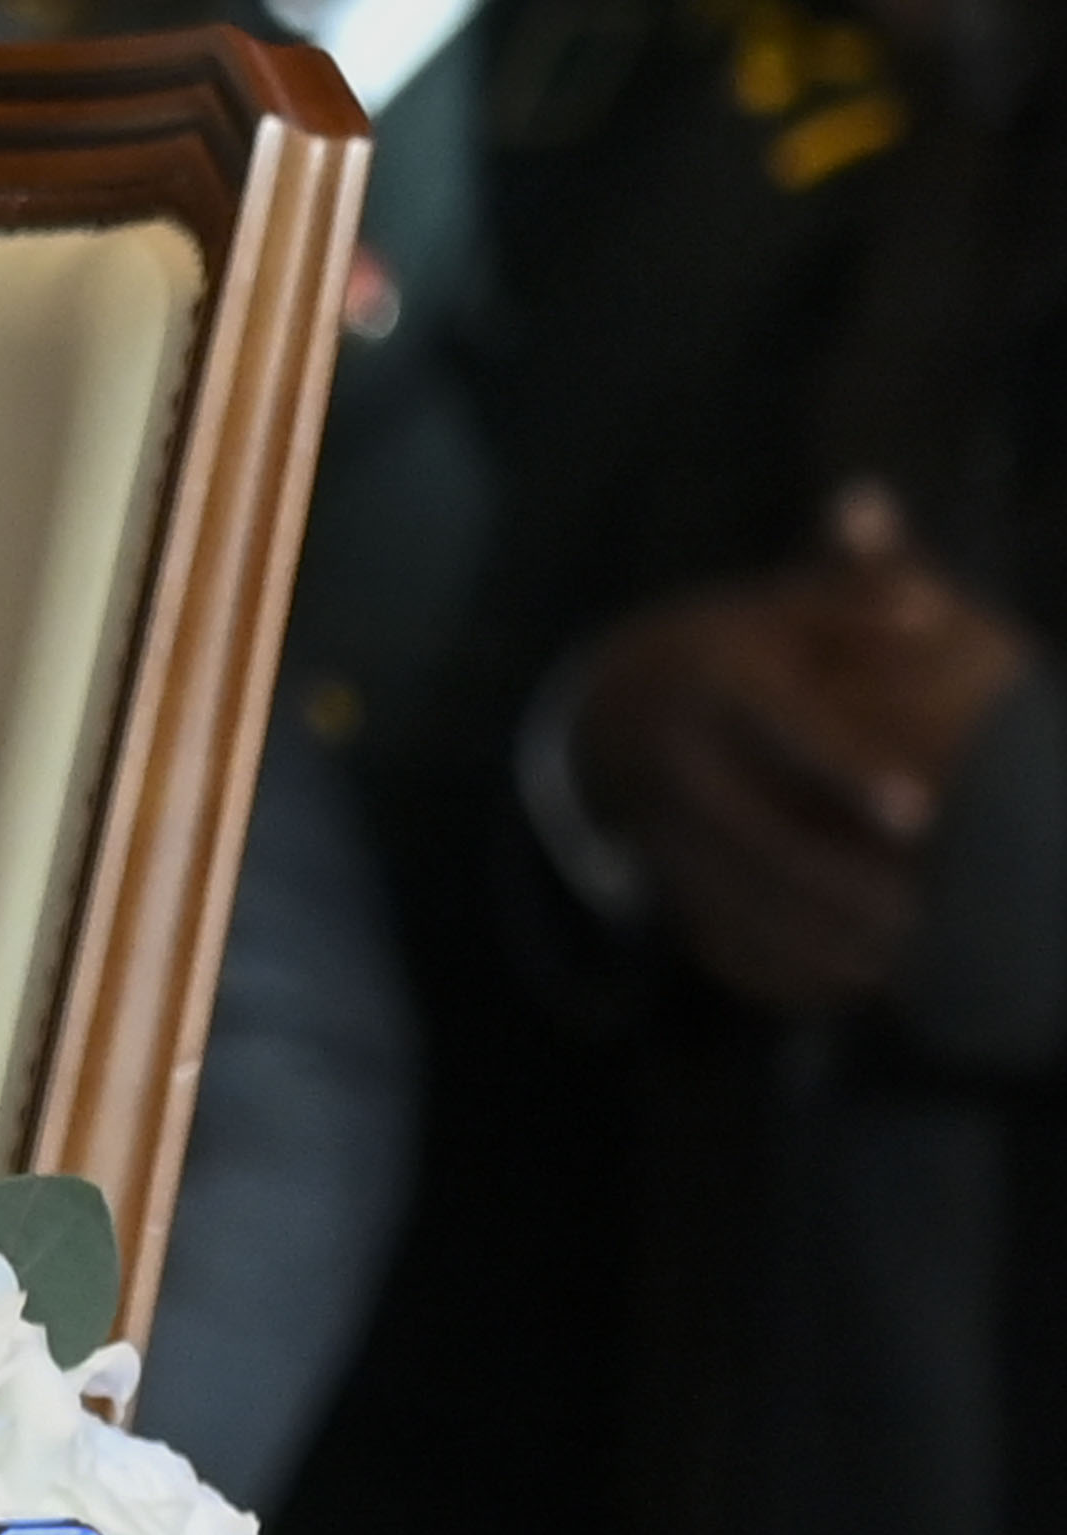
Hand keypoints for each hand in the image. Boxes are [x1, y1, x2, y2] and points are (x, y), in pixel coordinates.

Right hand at [569, 481, 1042, 1016]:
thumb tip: (900, 552)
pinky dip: (772, 970)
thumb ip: (848, 584)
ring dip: (815, 939)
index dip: (846, 772)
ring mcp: (659, 823)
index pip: (780, 731)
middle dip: (838, 885)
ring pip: (728, 898)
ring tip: (899, 960)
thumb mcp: (782, 604)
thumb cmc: (732, 650)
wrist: (611, 701)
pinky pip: (709, 935)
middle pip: (751, 835)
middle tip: (924, 917)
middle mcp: (675, 759)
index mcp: (712, 683)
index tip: (920, 810)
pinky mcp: (661, 877)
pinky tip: (840, 982)